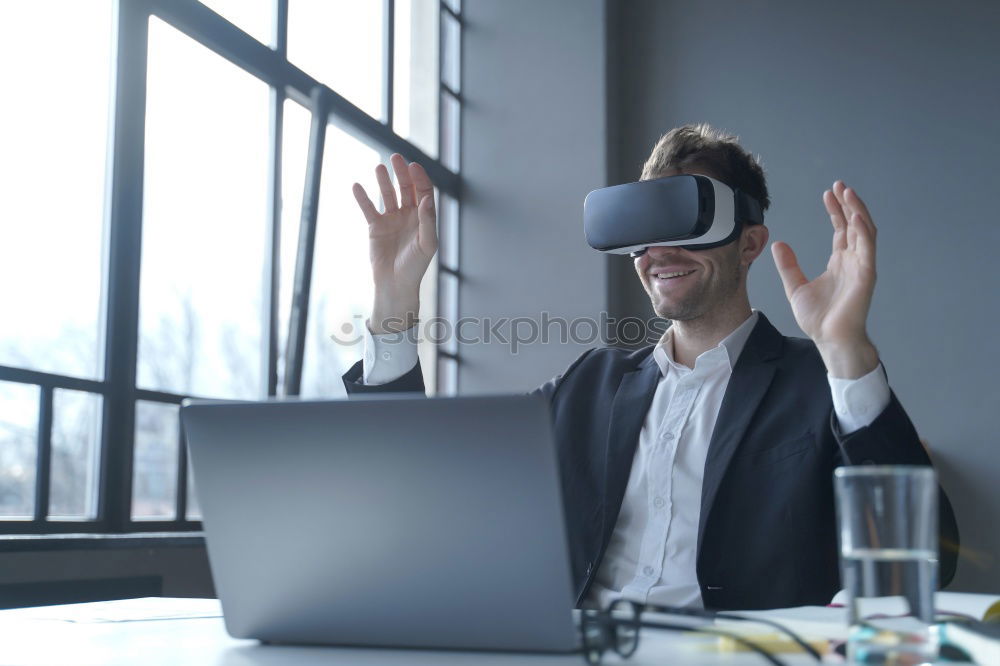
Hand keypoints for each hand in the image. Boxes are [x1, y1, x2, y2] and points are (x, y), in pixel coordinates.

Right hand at [352, 153, 437, 333]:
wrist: (395, 284)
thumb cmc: (415, 267)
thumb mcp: (426, 244)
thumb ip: (427, 221)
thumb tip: (426, 199)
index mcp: (424, 217)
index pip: (423, 191)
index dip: (419, 178)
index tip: (413, 166)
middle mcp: (409, 215)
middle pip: (406, 188)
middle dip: (402, 173)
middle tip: (395, 157)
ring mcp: (392, 220)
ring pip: (387, 195)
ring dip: (383, 181)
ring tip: (379, 167)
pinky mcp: (376, 227)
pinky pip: (368, 208)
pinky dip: (362, 198)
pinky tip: (356, 185)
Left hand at [771, 181, 878, 377]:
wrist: (829, 339)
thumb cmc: (818, 318)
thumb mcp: (795, 287)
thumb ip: (788, 266)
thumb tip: (778, 244)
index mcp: (839, 262)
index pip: (840, 229)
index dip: (835, 211)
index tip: (827, 193)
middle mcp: (852, 261)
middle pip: (853, 225)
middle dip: (847, 204)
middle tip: (839, 185)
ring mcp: (861, 266)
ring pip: (864, 231)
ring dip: (858, 211)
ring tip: (848, 193)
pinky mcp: (866, 275)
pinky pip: (867, 248)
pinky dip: (863, 231)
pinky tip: (855, 216)